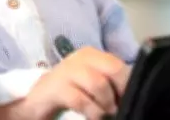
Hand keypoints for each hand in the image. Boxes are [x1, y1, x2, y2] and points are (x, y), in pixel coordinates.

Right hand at [0, 47, 129, 119]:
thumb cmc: (70, 92)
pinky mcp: (56, 87)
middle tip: (115, 108)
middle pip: (112, 70)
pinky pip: (81, 99)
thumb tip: (132, 94)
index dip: (128, 85)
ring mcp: (67, 71)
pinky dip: (91, 111)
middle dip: (119, 93)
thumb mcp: (91, 84)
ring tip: (103, 114)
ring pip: (98, 84)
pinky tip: (91, 116)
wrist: (36, 100)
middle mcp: (81, 57)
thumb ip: (110, 83)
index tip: (128, 100)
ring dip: (105, 104)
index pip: (120, 65)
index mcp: (93, 55)